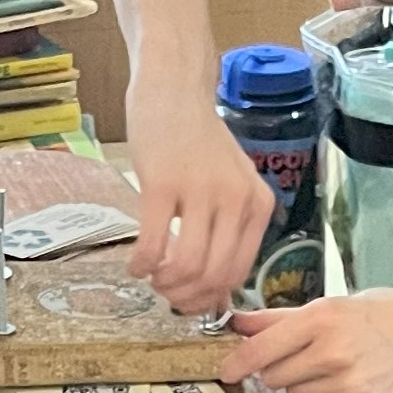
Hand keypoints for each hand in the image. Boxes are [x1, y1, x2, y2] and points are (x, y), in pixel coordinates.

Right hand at [126, 76, 275, 311]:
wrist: (174, 91)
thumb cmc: (198, 141)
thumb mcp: (231, 184)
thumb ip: (229, 229)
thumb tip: (215, 289)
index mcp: (258, 204)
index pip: (239, 272)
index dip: (211, 297)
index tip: (191, 301)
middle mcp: (236, 199)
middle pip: (214, 275)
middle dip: (187, 296)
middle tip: (166, 293)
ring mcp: (200, 190)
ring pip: (187, 266)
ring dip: (164, 284)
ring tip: (151, 277)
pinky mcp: (162, 184)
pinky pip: (152, 244)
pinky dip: (141, 264)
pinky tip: (135, 264)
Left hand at [216, 290, 392, 392]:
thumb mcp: (340, 304)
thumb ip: (283, 318)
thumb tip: (237, 322)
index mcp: (323, 320)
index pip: (260, 350)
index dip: (238, 362)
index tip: (226, 371)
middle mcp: (334, 354)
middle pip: (274, 378)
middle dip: (284, 371)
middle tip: (313, 358)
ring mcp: (350, 387)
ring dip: (310, 388)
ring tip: (344, 369)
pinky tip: (363, 384)